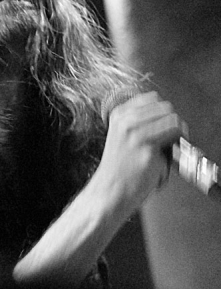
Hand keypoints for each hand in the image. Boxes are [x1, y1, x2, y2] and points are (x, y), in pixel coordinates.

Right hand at [95, 91, 187, 213]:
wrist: (111, 191)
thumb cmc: (120, 167)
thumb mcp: (122, 136)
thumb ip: (140, 122)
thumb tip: (169, 116)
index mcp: (119, 115)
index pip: (152, 98)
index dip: (162, 112)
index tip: (163, 125)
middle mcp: (126, 121)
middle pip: (165, 107)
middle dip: (172, 122)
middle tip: (170, 138)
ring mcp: (136, 134)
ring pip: (173, 119)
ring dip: (178, 133)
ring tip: (170, 147)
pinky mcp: (147, 149)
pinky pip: (175, 136)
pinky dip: (177, 147)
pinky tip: (167, 157)